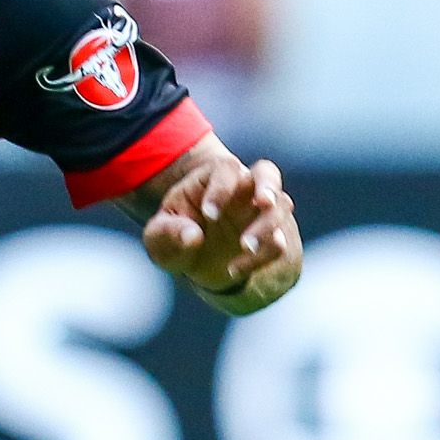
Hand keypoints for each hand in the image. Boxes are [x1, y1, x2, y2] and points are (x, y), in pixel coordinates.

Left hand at [141, 153, 299, 308]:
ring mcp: (260, 211)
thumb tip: (193, 236)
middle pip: (267, 173)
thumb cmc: (172, 236)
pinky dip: (262, 257)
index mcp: (212, 177)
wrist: (191, 258)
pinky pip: (278, 243)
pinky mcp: (271, 236)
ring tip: (245, 247)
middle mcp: (242, 188)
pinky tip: (233, 270)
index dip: (222, 188)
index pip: (226, 169)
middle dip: (268, 186)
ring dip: (267, 226)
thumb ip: (169, 233)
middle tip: (263, 203)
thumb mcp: (158, 237)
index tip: (209, 215)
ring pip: (281, 207)